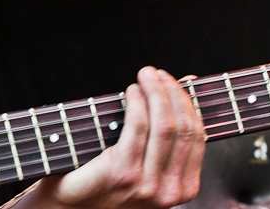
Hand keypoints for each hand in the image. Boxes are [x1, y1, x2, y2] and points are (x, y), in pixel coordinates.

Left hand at [13, 67, 204, 208]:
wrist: (73, 207)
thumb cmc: (108, 182)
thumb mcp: (147, 164)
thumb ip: (167, 134)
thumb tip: (185, 85)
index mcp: (183, 189)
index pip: (197, 136)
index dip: (187, 103)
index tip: (175, 82)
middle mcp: (169, 191)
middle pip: (182, 129)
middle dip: (172, 93)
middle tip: (156, 73)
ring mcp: (147, 185)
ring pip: (164, 126)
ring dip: (155, 92)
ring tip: (145, 76)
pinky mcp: (122, 173)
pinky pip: (137, 127)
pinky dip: (137, 102)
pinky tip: (131, 91)